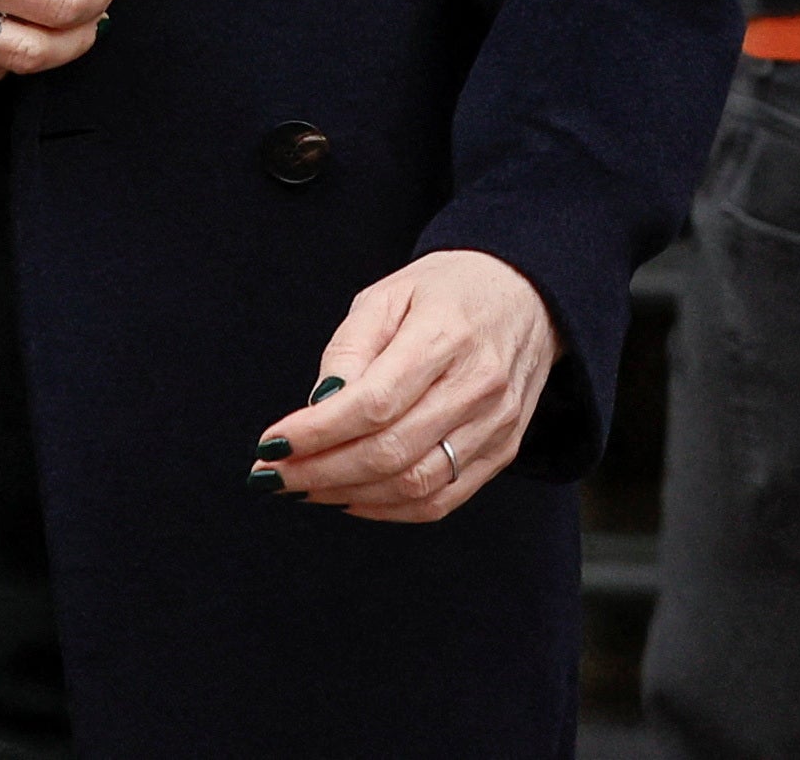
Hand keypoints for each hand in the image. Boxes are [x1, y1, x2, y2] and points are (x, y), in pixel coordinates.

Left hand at [258, 249, 555, 522]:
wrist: (527, 294)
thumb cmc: (447, 291)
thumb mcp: (387, 294)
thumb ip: (349, 349)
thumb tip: (318, 408)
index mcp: (445, 335)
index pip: (373, 403)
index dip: (316, 433)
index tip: (271, 444)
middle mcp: (477, 385)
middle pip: (390, 452)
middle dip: (321, 471)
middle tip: (274, 476)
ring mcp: (496, 424)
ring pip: (414, 485)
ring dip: (348, 495)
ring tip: (304, 487)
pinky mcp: (503, 451)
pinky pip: (440, 500)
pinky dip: (387, 509)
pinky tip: (350, 496)